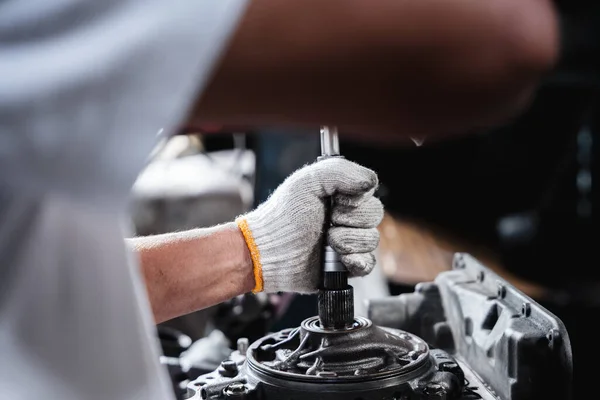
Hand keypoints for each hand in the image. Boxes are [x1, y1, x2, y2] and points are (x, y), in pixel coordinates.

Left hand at [236, 158, 383, 293]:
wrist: (270, 252)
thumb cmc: (283, 216)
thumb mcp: (308, 181)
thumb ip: (341, 171)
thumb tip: (370, 182)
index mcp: (340, 195)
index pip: (369, 192)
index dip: (354, 199)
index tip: (333, 201)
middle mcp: (346, 217)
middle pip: (374, 215)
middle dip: (350, 220)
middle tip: (327, 223)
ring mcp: (348, 242)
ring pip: (372, 240)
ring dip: (348, 241)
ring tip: (326, 241)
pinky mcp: (347, 266)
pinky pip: (369, 264)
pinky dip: (356, 261)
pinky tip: (340, 258)